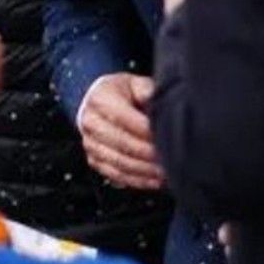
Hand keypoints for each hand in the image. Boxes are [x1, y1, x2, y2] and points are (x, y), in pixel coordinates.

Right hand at [77, 73, 163, 191]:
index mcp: (100, 99)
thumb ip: (149, 92)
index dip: (150, 132)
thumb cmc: (121, 93)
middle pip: (123, 143)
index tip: (171, 139)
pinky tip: (155, 180)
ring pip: (120, 162)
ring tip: (169, 173)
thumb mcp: (135, 84)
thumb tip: (164, 106)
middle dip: (151, 154)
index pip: (127, 119)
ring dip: (146, 170)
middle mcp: (90, 121)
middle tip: (173, 159)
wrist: (97, 102)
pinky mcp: (93, 159)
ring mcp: (90, 143)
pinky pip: (116, 174)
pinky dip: (137, 180)